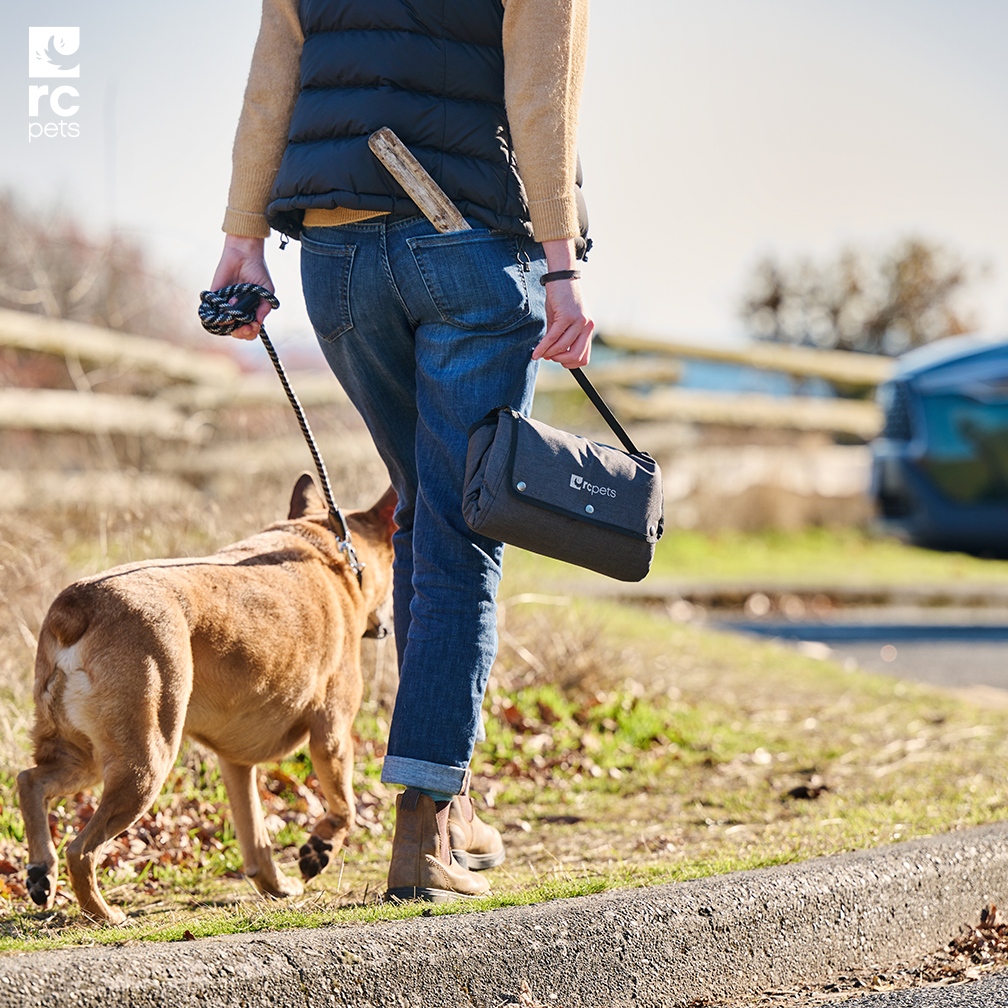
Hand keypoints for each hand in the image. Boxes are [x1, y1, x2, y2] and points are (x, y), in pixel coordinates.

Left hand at [209, 235, 274, 339]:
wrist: (244, 254)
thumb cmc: (257, 271)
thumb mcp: (267, 291)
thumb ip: (265, 307)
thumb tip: (259, 322)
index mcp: (251, 310)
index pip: (249, 329)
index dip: (251, 332)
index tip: (253, 326)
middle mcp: (238, 310)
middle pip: (237, 331)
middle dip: (241, 333)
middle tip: (245, 327)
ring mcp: (225, 304)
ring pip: (224, 324)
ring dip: (231, 323)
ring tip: (236, 310)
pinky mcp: (215, 296)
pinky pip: (212, 311)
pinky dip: (219, 313)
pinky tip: (229, 305)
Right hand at [532, 239, 594, 368]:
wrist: (561, 277)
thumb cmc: (560, 298)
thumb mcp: (561, 320)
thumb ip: (559, 337)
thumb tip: (549, 356)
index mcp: (588, 328)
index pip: (584, 357)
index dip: (570, 363)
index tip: (558, 360)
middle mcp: (586, 326)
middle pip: (576, 357)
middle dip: (560, 361)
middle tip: (549, 357)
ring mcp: (578, 321)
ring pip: (563, 348)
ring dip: (549, 353)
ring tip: (540, 354)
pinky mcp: (566, 316)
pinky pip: (553, 338)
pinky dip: (543, 347)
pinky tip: (536, 353)